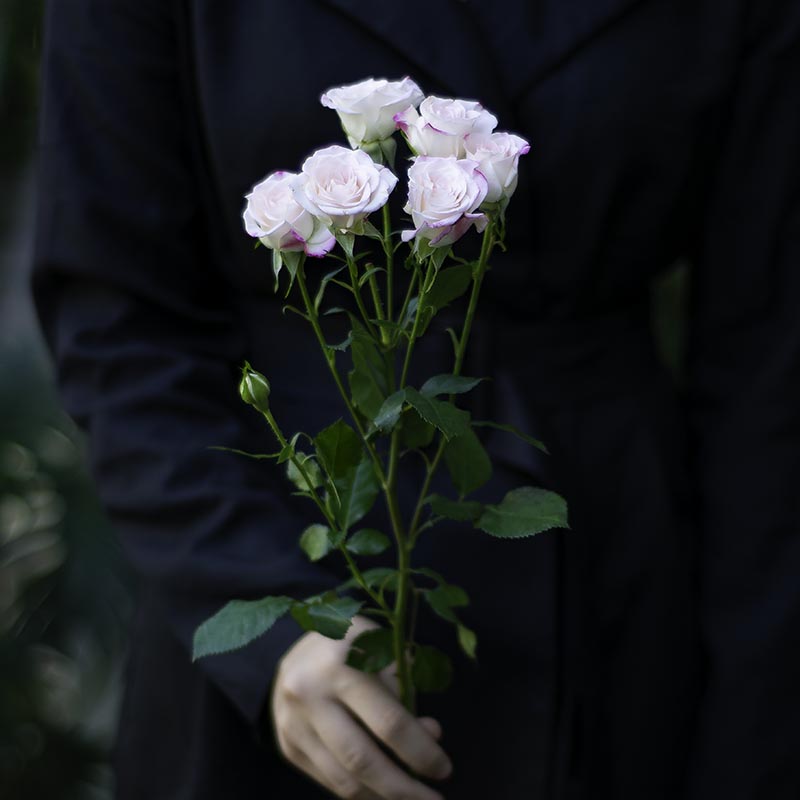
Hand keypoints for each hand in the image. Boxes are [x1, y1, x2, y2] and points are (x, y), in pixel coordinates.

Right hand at [271, 616, 452, 798]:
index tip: (444, 768)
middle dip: (402, 788)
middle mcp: (310, 694)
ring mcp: (293, 722)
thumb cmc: (355, 645)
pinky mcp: (287, 744)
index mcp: (342, 663)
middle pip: (361, 759)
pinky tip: (382, 792)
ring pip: (342, 779)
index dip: (420, 750)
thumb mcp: (384, 648)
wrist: (295, 643)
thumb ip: (407, 690)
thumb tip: (432, 735)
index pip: (388, 721)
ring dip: (382, 798)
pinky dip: (360, 792)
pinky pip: (328, 780)